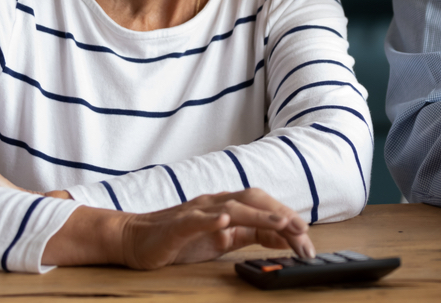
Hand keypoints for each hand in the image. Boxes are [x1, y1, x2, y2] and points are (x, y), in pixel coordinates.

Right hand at [43, 188, 314, 268]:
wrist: (134, 240)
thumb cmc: (178, 240)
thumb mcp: (219, 240)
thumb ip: (247, 235)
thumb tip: (280, 238)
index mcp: (226, 207)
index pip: (262, 207)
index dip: (286, 220)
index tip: (306, 238)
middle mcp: (214, 204)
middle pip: (254, 201)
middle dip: (280, 215)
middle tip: (303, 232)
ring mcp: (196, 212)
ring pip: (232, 207)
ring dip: (258, 214)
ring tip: (281, 222)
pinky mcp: (177, 224)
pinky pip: (197, 219)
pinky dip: (212, 219)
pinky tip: (225, 221)